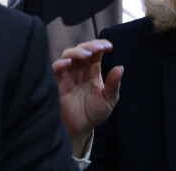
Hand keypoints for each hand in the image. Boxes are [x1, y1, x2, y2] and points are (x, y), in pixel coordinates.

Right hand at [52, 40, 123, 156]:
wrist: (80, 130)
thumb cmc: (94, 113)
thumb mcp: (109, 99)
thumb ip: (114, 84)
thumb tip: (120, 67)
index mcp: (92, 70)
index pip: (95, 52)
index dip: (101, 45)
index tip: (109, 46)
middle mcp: (79, 70)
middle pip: (81, 49)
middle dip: (90, 46)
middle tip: (99, 48)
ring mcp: (67, 75)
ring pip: (68, 55)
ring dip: (77, 52)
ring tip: (87, 54)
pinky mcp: (56, 84)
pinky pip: (54, 69)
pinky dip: (60, 64)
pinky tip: (69, 64)